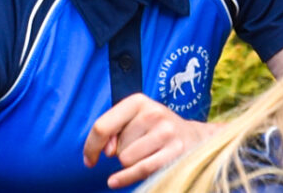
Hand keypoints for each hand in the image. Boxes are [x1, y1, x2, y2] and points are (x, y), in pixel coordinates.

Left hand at [83, 95, 208, 189]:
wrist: (194, 137)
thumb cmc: (155, 129)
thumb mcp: (133, 120)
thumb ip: (113, 130)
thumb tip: (106, 150)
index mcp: (138, 101)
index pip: (103, 126)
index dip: (91, 146)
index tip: (88, 159)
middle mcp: (153, 113)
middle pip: (117, 146)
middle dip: (121, 151)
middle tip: (136, 147)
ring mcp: (166, 132)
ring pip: (127, 159)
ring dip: (129, 162)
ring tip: (144, 153)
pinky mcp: (175, 152)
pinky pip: (141, 169)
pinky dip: (125, 178)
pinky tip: (114, 181)